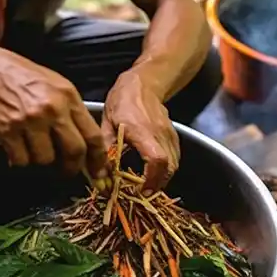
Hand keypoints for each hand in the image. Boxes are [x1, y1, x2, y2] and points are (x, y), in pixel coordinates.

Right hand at [0, 49, 107, 179]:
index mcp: (68, 98)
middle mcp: (52, 109)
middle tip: (67, 171)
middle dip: (72, 168)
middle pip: (74, 151)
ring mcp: (29, 120)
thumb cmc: (30, 81)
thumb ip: (75, 115)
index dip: (98, 158)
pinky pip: (22, 160)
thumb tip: (87, 149)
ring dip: (42, 161)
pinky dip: (21, 160)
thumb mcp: (60, 88)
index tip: (99, 171)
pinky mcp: (8, 130)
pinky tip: (19, 147)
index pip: (92, 135)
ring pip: (45, 160)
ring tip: (35, 148)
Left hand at [102, 71, 179, 192]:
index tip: (142, 190)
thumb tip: (101, 175)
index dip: (152, 179)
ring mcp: (170, 134)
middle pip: (169, 167)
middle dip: (157, 184)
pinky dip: (166, 169)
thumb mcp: (106, 124)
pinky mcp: (174, 136)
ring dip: (162, 178)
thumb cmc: (122, 101)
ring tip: (147, 185)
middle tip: (143, 193)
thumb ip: (105, 150)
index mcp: (141, 130)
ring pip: (174, 164)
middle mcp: (160, 134)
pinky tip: (153, 172)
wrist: (143, 84)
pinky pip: (175, 158)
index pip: (156, 159)